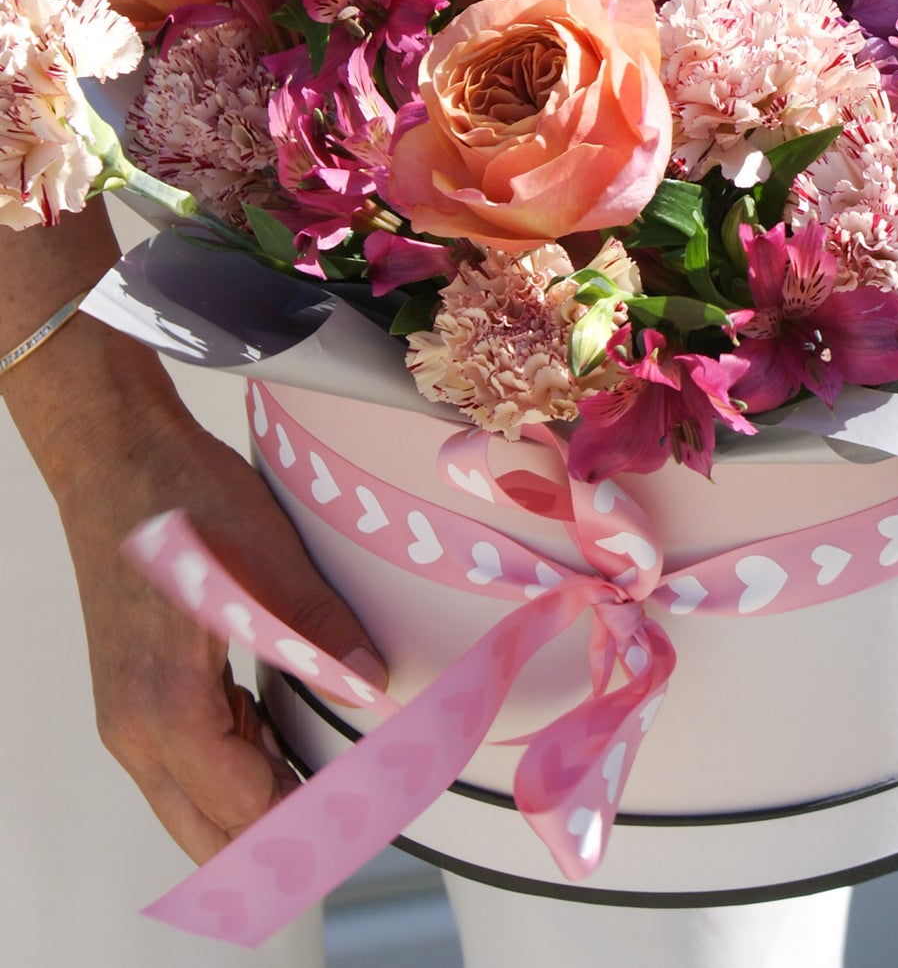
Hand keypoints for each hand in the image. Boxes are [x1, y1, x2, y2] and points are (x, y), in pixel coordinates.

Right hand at [55, 401, 386, 864]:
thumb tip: (375, 685)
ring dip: (265, 808)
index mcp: (167, 712)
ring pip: (202, 803)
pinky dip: (245, 769)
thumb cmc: (179, 500)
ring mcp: (133, 715)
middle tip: (363, 822)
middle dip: (285, 848)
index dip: (315, 829)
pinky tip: (289, 744)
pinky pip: (196, 760)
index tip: (376, 822)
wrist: (115, 455)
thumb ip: (319, 631)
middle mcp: (139, 731)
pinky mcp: (142, 693)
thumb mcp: (265, 562)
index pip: (248, 814)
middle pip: (213, 835)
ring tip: (343, 791)